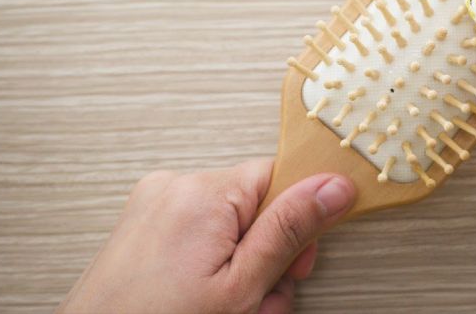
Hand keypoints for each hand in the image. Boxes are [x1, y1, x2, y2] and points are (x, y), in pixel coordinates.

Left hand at [57, 159, 356, 313]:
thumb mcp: (241, 285)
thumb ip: (289, 230)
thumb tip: (331, 187)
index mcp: (201, 193)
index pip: (279, 175)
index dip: (300, 219)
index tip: (300, 256)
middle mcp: (173, 187)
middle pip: (256, 203)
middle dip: (271, 252)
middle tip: (264, 296)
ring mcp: (153, 205)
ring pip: (230, 223)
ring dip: (244, 264)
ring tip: (234, 305)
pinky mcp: (143, 225)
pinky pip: (199, 230)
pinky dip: (214, 261)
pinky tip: (211, 296)